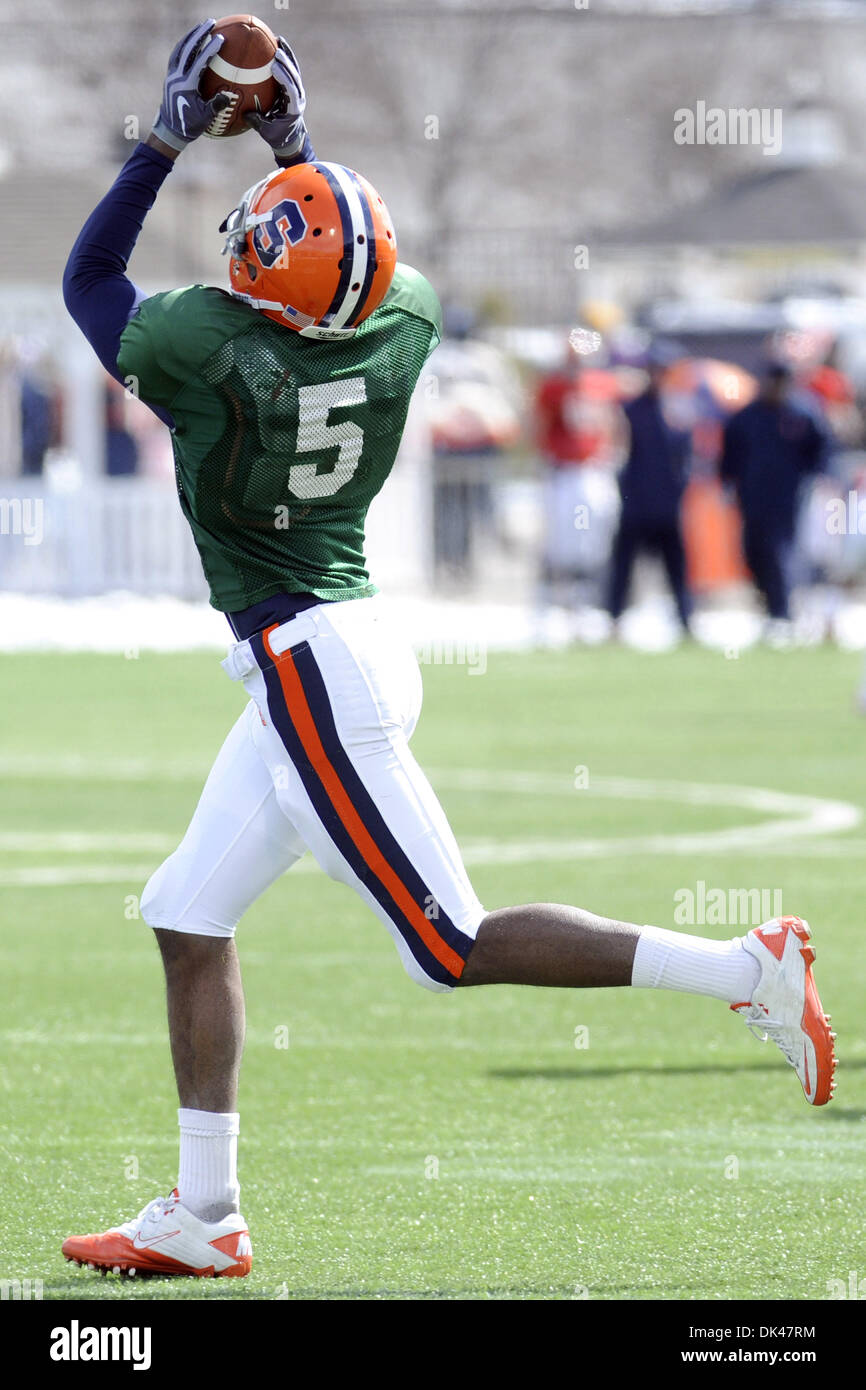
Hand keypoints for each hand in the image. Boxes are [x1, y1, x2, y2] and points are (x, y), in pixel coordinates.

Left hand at [151, 19, 228, 152]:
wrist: (171, 129)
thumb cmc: (190, 125)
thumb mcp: (206, 118)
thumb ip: (216, 105)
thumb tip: (228, 95)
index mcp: (186, 85)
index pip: (199, 62)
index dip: (210, 49)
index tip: (220, 39)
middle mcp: (177, 76)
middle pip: (188, 49)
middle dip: (199, 34)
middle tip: (211, 23)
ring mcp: (172, 74)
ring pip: (180, 49)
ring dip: (191, 36)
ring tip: (201, 27)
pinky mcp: (170, 74)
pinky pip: (177, 54)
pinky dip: (185, 45)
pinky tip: (192, 41)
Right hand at [245, 37, 307, 163]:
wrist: (290, 137)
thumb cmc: (277, 135)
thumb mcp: (266, 131)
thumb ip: (257, 122)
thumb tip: (245, 112)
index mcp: (294, 109)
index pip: (291, 90)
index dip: (284, 78)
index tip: (274, 67)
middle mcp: (298, 97)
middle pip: (294, 77)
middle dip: (286, 64)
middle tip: (276, 52)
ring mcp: (298, 91)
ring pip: (294, 70)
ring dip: (287, 56)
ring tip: (278, 40)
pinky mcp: (294, 86)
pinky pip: (290, 69)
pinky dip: (285, 57)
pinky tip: (277, 44)